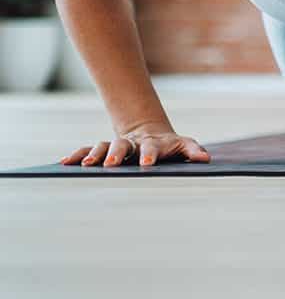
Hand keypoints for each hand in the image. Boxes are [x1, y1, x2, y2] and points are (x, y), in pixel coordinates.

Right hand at [62, 124, 210, 167]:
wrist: (151, 132)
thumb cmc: (170, 146)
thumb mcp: (184, 145)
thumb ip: (194, 151)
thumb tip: (205, 159)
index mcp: (153, 143)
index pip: (152, 148)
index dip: (150, 154)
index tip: (148, 163)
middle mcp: (132, 143)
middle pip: (123, 146)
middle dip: (116, 154)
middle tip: (111, 165)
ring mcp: (116, 145)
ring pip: (103, 147)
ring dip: (94, 155)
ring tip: (87, 166)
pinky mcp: (103, 150)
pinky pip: (88, 150)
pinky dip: (77, 155)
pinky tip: (65, 162)